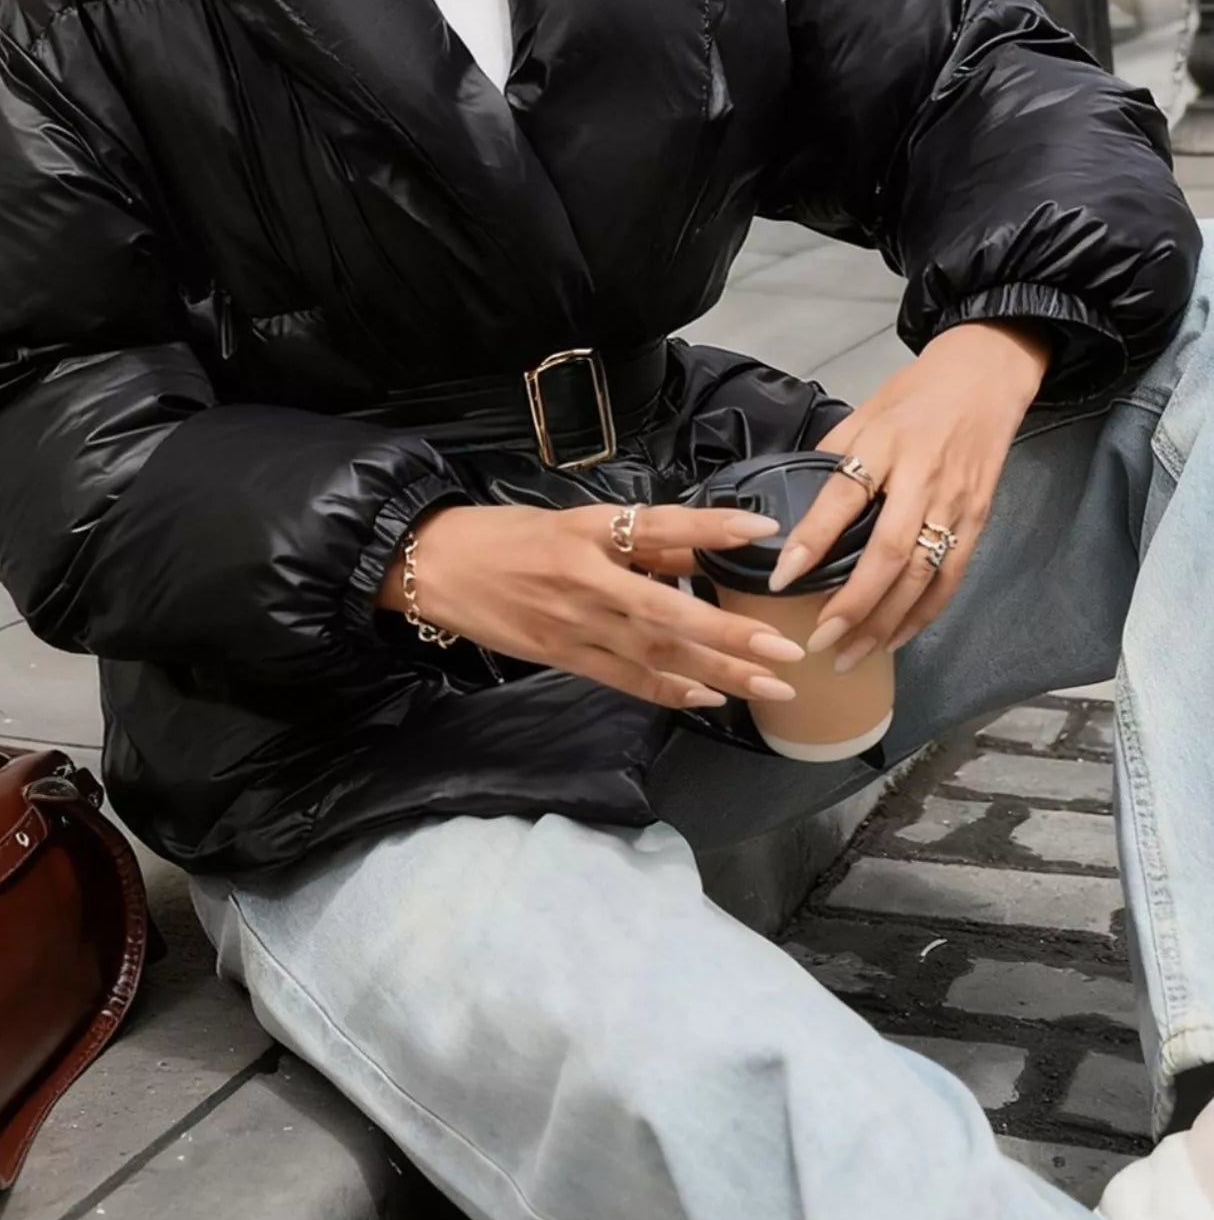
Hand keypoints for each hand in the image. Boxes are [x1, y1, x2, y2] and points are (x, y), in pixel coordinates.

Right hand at [377, 501, 807, 710]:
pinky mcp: (561, 656)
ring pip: (655, 655)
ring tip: (769, 686)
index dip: (710, 530)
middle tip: (786, 650)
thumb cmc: (504, 536)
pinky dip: (668, 691)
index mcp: (587, 531)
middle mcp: (585, 579)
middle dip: (730, 635)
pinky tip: (709, 699)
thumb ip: (638, 538)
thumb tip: (704, 549)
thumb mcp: (571, 521)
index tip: (765, 531)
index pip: (658, 526)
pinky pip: (625, 679)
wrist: (433, 567)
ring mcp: (573, 625)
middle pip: (668, 612)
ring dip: (716, 673)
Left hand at [774, 322, 1050, 669]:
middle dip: (853, 605)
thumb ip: (833, 455)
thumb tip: (793, 504)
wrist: (988, 375)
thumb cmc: (917, 392)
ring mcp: (956, 504)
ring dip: (885, 623)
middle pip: (887, 553)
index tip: (781, 578)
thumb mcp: (865, 409)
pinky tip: (894, 639)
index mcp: (886, 443)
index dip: (811, 542)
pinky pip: (950, 579)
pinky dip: (922, 615)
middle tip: (819, 640)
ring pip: (921, 577)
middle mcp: (923, 478)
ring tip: (850, 655)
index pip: (842, 499)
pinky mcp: (979, 520)